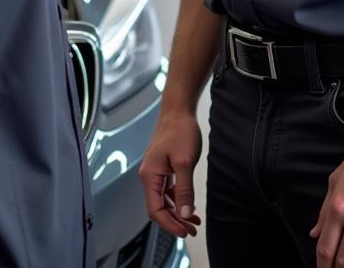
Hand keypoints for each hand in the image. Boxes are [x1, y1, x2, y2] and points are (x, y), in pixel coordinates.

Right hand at [138, 108, 202, 238]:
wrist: (178, 110)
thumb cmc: (179, 130)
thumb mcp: (185, 162)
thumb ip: (184, 190)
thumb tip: (185, 214)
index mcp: (149, 175)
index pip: (155, 210)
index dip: (170, 224)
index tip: (185, 232)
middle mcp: (149, 175)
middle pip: (159, 208)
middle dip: (175, 221)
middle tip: (193, 230)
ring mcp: (156, 171)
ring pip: (164, 200)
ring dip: (178, 212)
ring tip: (194, 222)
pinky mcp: (163, 167)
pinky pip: (168, 190)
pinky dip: (178, 200)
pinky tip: (189, 206)